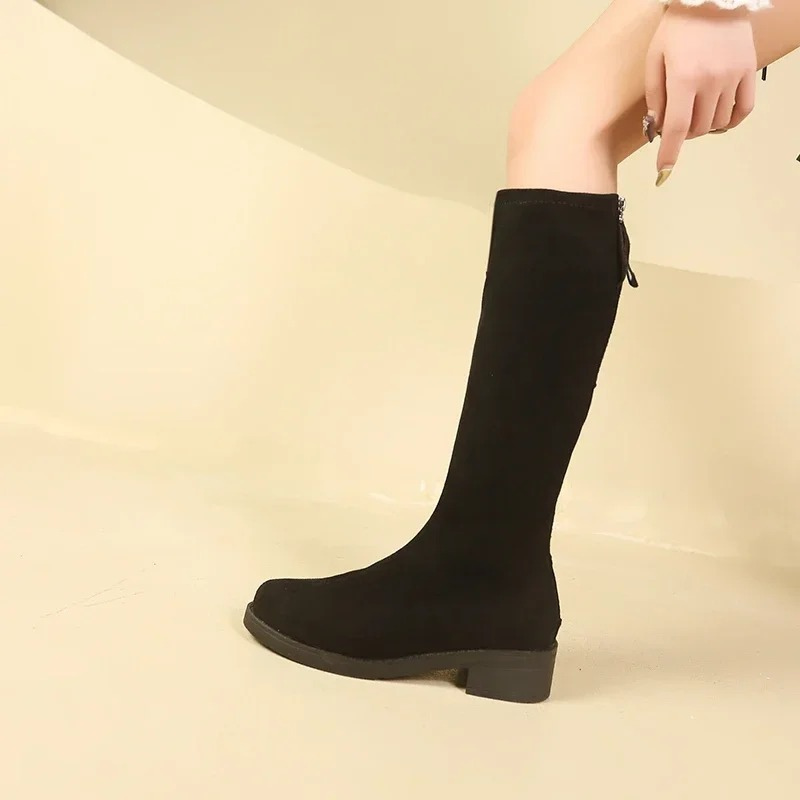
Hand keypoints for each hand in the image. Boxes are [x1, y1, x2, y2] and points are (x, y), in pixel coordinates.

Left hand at [645, 3, 757, 185]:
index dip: (669, 153)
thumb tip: (656, 128)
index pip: (676, 128)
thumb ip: (655, 97)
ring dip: (703, 127)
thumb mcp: (655, 59)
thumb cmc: (677, 26)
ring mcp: (733, 76)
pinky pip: (743, 109)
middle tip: (675, 123)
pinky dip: (730, 121)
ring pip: (718, 123)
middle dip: (682, 134)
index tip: (663, 170)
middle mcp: (711, 80)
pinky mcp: (748, 71)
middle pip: (697, 129)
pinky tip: (718, 119)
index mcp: (684, 78)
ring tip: (693, 114)